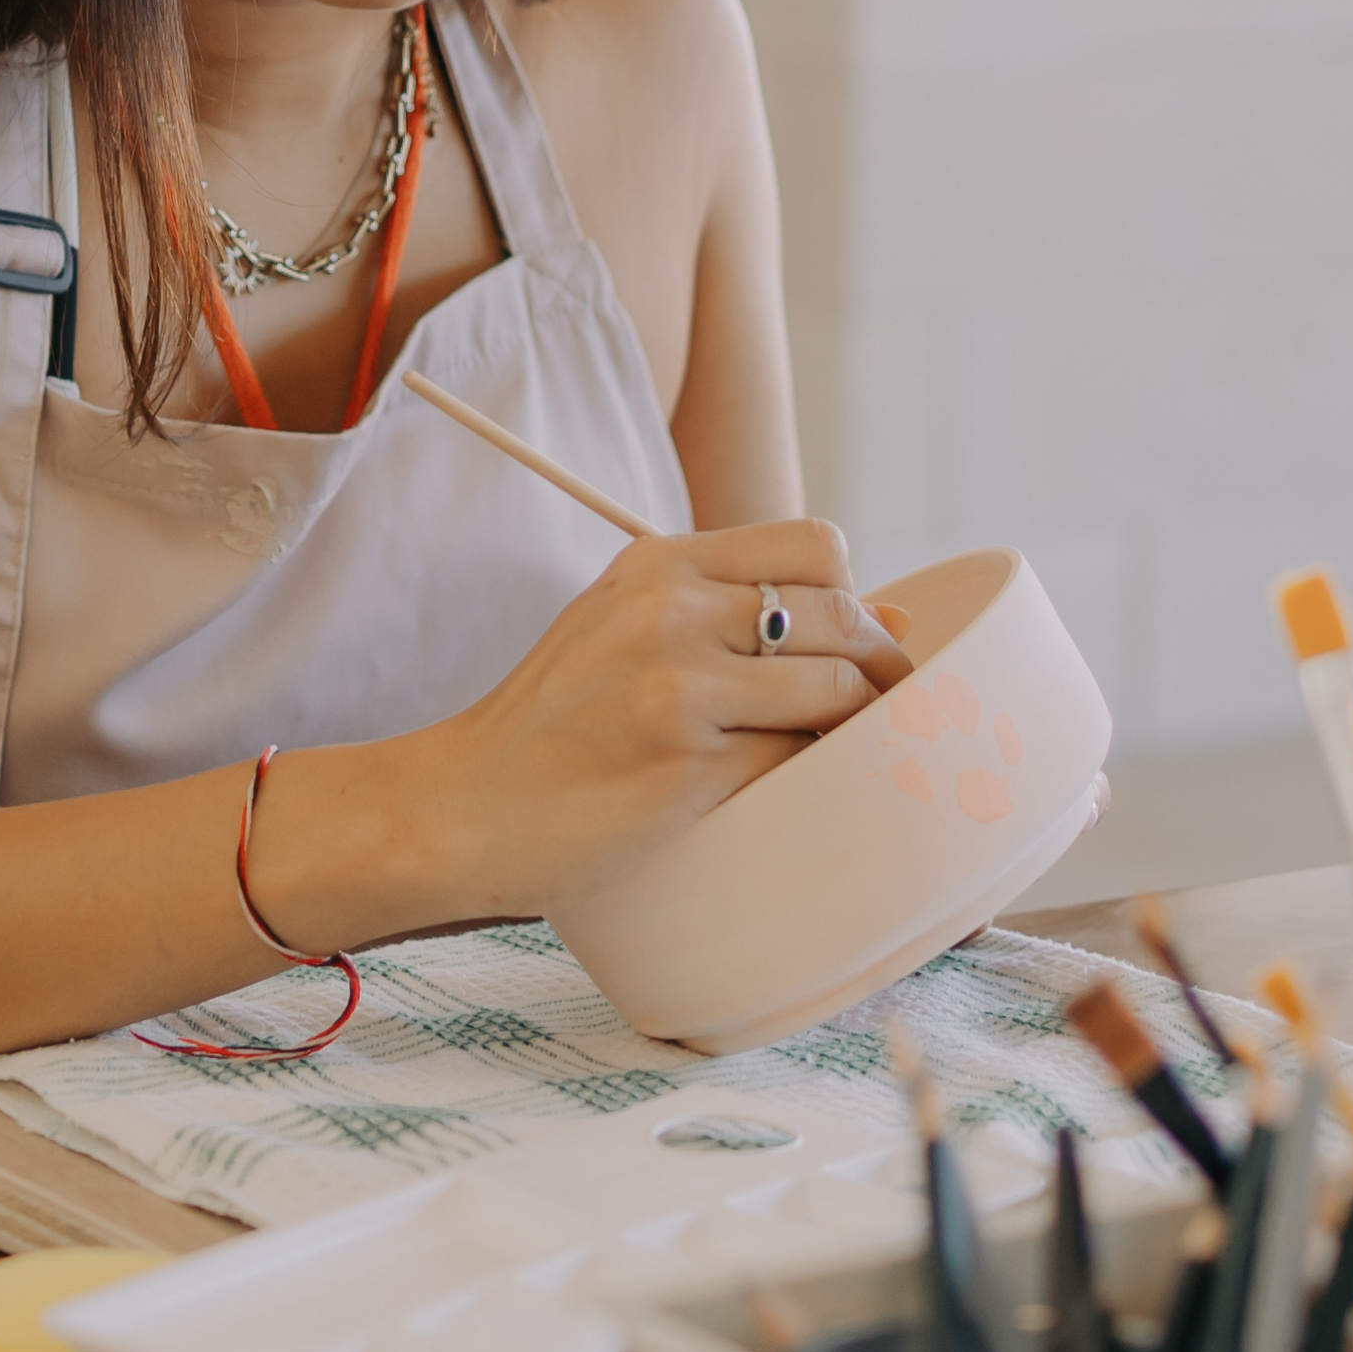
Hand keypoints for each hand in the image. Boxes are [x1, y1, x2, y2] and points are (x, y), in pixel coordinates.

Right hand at [299, 522, 914, 935]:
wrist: (461, 806)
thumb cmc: (552, 727)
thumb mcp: (623, 629)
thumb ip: (729, 611)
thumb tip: (890, 618)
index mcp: (658, 564)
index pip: (816, 545)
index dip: (853, 596)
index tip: (851, 643)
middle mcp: (670, 610)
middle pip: (842, 614)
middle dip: (879, 665)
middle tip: (877, 711)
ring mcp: (677, 687)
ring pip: (835, 687)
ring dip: (859, 724)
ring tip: (844, 753)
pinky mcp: (685, 764)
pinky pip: (797, 757)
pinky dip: (812, 774)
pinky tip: (792, 790)